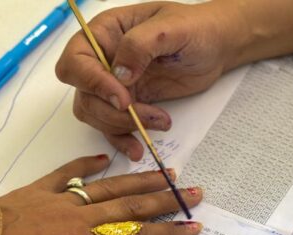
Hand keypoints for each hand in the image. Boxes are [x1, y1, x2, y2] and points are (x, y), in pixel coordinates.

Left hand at [0, 155, 202, 234]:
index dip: (164, 233)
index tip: (193, 226)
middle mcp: (73, 216)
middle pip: (127, 205)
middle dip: (163, 200)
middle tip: (194, 192)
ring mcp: (54, 199)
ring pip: (105, 187)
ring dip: (137, 180)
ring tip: (166, 173)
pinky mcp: (34, 190)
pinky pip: (67, 172)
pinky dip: (87, 163)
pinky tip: (104, 158)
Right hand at [55, 0, 292, 159]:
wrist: (217, 46)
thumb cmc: (196, 27)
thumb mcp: (171, 27)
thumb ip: (141, 44)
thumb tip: (119, 74)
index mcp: (104, 33)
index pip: (75, 61)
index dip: (92, 82)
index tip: (122, 97)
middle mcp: (101, 59)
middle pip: (83, 94)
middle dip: (110, 111)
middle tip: (143, 113)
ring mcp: (112, 84)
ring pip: (95, 114)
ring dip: (121, 126)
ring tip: (159, 123)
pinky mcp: (127, 104)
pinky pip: (112, 127)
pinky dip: (123, 140)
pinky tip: (138, 147)